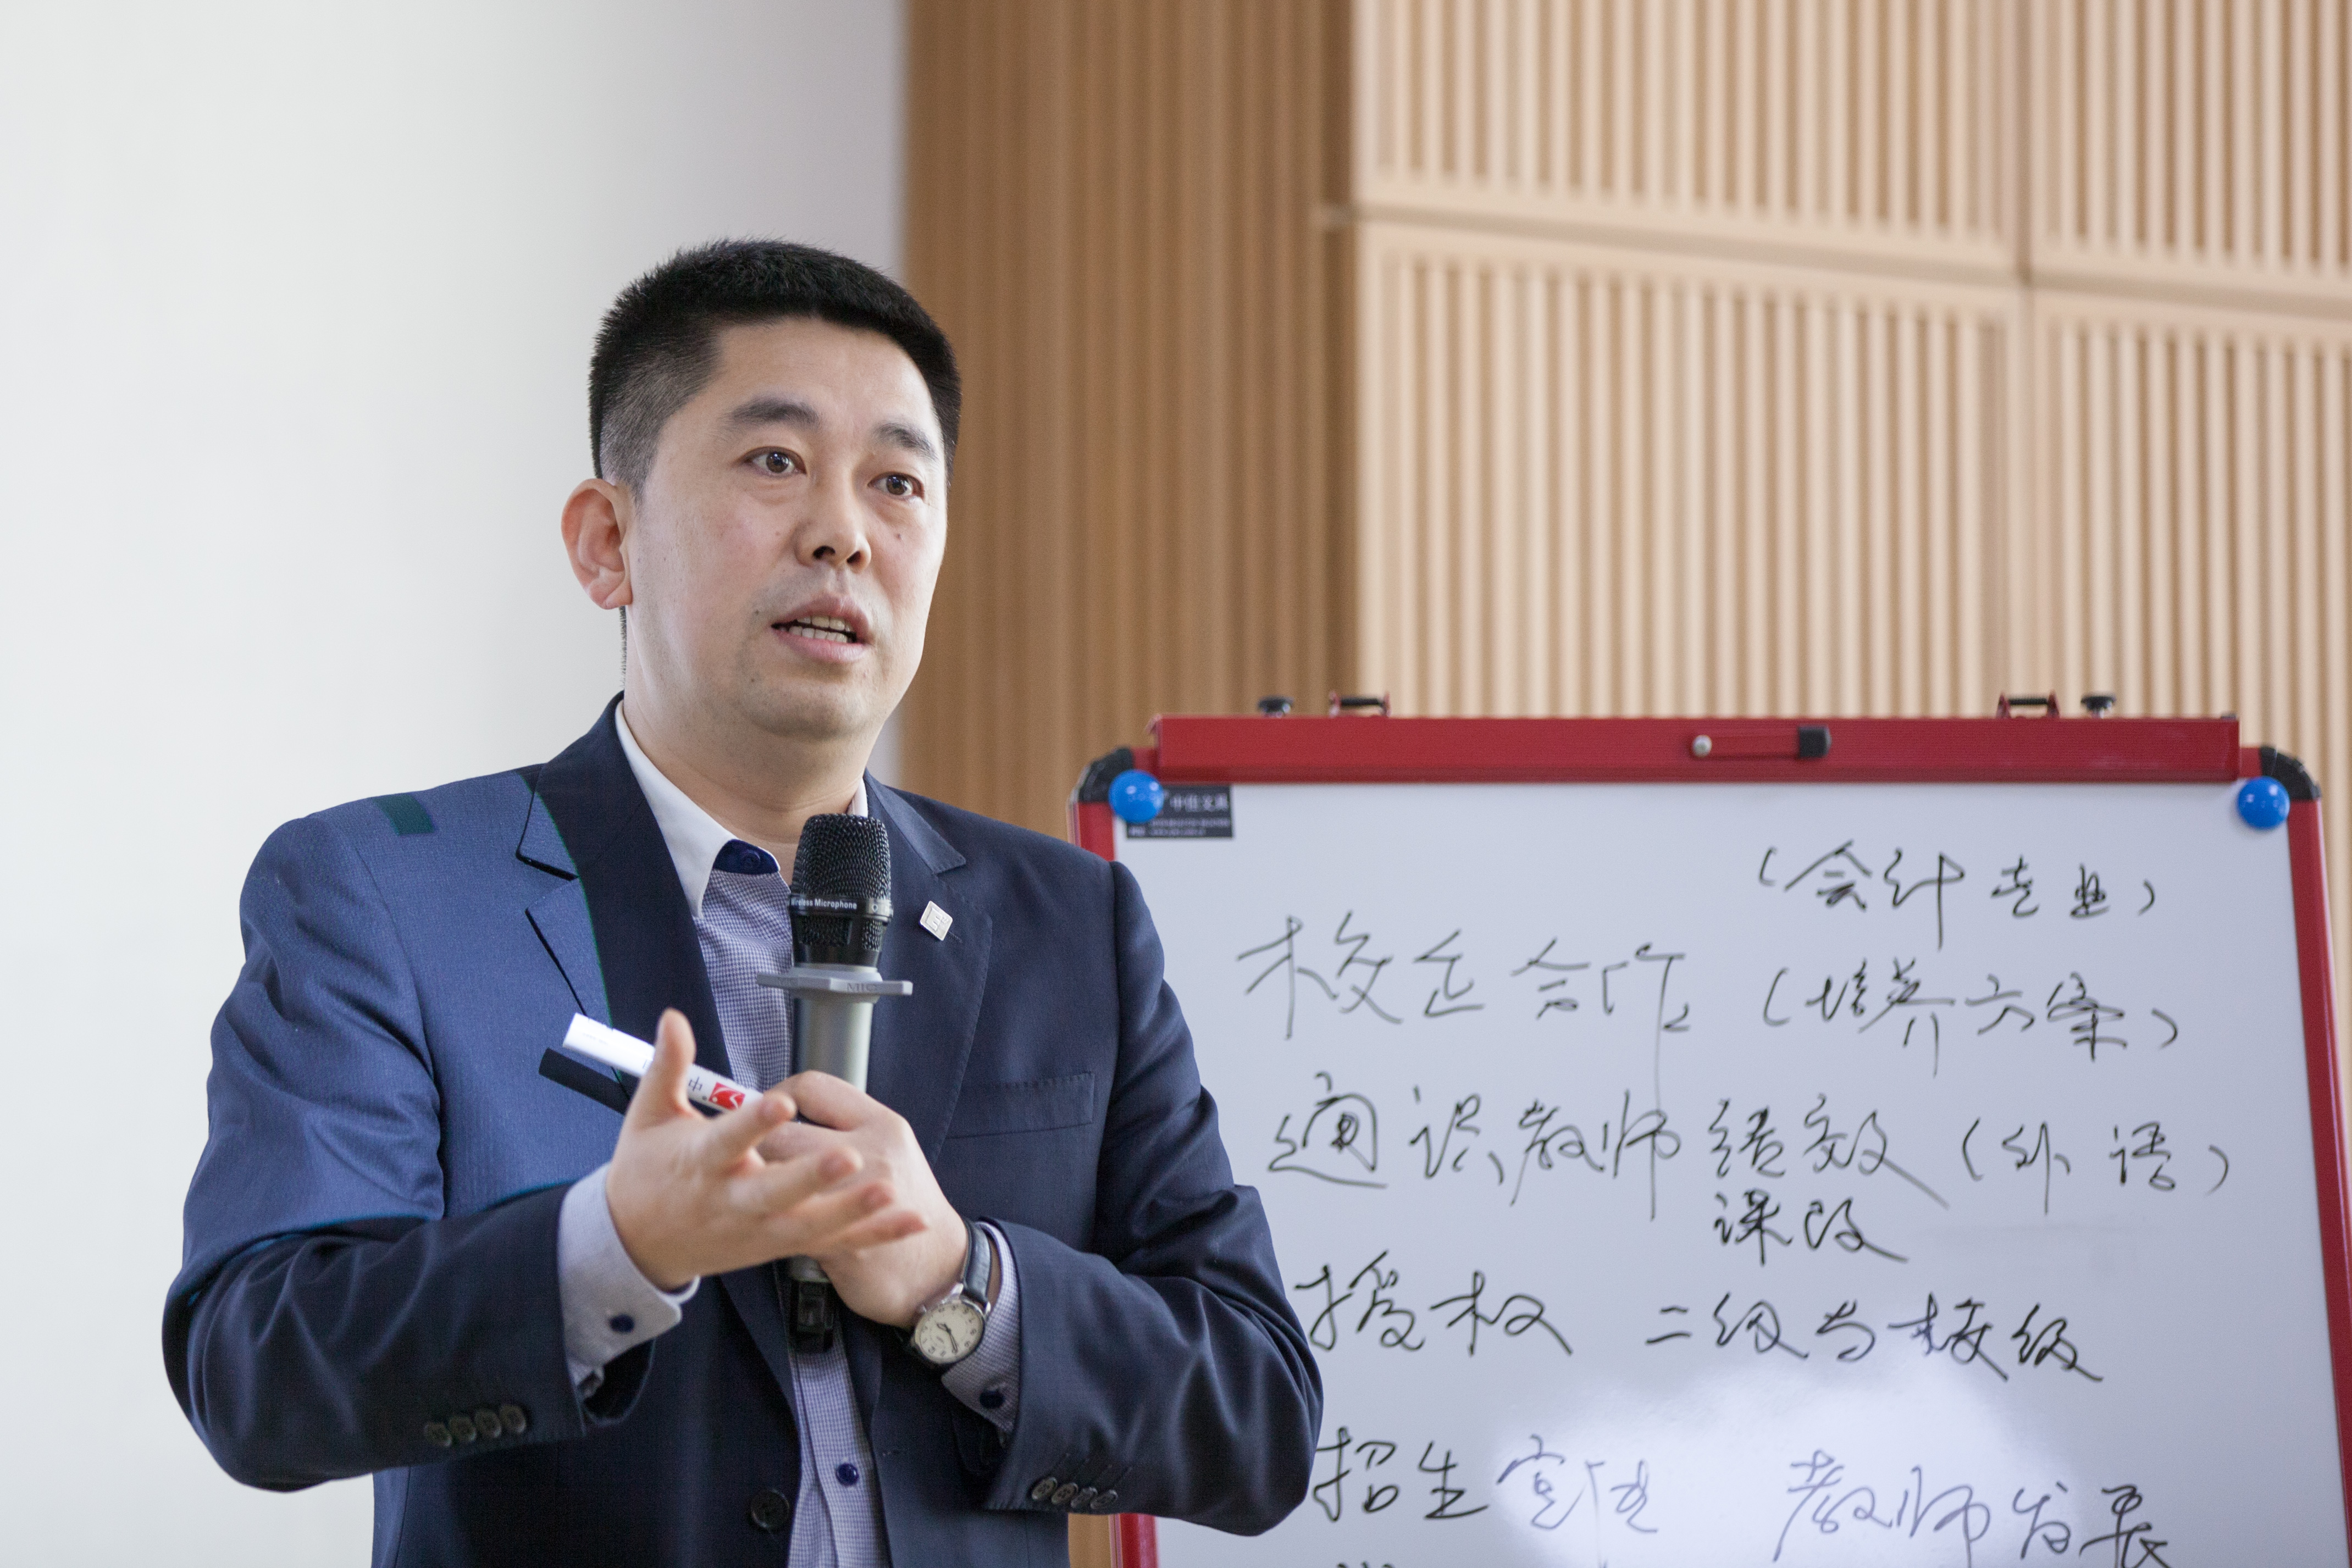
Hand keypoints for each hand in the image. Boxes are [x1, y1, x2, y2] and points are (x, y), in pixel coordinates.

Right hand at [604, 1010, 923, 1289]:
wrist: (636, 1244)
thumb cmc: (645, 1173)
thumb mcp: (647, 1116)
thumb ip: (668, 1066)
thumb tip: (673, 1018)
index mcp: (698, 1163)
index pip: (727, 1141)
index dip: (753, 1123)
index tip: (780, 1103)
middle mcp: (730, 1201)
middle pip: (773, 1192)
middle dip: (811, 1176)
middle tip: (849, 1158)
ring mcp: (757, 1229)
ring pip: (807, 1224)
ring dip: (849, 1210)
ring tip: (887, 1191)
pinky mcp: (777, 1246)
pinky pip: (830, 1242)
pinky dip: (871, 1235)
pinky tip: (907, 1222)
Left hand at [755, 1072, 967, 1327]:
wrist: (936, 1267)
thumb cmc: (909, 1200)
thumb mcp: (891, 1146)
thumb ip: (847, 1124)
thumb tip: (791, 1112)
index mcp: (882, 1125)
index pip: (814, 1088)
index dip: (781, 1095)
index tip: (772, 1111)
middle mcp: (869, 1155)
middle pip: (786, 1132)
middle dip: (760, 1142)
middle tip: (751, 1152)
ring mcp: (852, 1200)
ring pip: (778, 1176)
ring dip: (757, 1180)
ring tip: (753, 1182)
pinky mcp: (835, 1241)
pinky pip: (784, 1218)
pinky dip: (769, 1214)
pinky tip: (769, 1215)